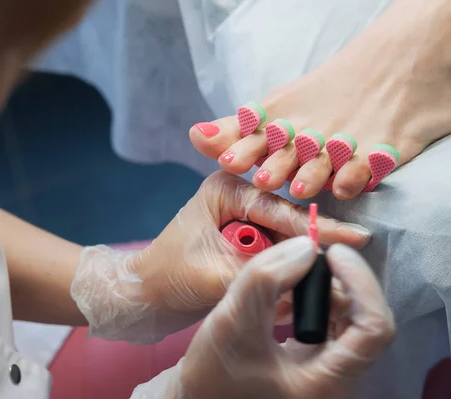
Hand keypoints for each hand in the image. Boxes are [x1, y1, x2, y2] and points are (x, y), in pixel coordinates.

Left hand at [71, 171, 371, 343]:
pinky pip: (273, 256)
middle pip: (288, 223)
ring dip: (294, 266)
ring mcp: (241, 220)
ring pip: (284, 242)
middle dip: (308, 250)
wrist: (143, 299)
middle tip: (340, 269)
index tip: (358, 238)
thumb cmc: (166, 279)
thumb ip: (261, 271)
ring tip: (316, 286)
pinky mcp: (243, 242)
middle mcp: (237, 197)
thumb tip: (309, 265)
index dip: (318, 228)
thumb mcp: (214, 274)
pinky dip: (281, 275)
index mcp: (226, 189)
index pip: (281, 208)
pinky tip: (289, 294)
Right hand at [131, 239, 394, 398]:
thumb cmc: (211, 373)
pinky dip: (312, 301)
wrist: (194, 397)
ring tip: (292, 274)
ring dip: (325, 289)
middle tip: (306, 257)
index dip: (361, 283)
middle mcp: (335, 381)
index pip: (374, 328)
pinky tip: (286, 292)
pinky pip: (328, 325)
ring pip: (347, 319)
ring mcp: (323, 373)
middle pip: (363, 320)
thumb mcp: (232, 321)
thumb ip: (266, 279)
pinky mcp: (310, 363)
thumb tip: (306, 246)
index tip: (331, 253)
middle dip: (338, 282)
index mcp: (326, 382)